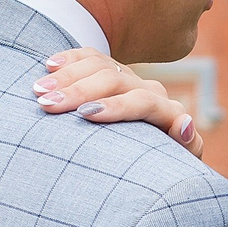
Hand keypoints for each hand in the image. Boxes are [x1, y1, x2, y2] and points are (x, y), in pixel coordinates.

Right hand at [34, 48, 201, 157]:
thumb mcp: (177, 163)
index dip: (115, 107)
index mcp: (166, 111)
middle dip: (79, 91)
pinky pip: (88, 56)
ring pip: (98, 64)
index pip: (142, 102)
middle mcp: (147, 89)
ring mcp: (127, 77)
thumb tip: (185, 121)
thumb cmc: (158, 170)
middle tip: (48, 105)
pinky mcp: (110, 71)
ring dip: (66, 76)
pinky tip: (48, 66)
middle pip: (113, 79)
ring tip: (39, 91)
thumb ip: (188, 145)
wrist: (146, 159)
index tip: (85, 115)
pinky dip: (68, 59)